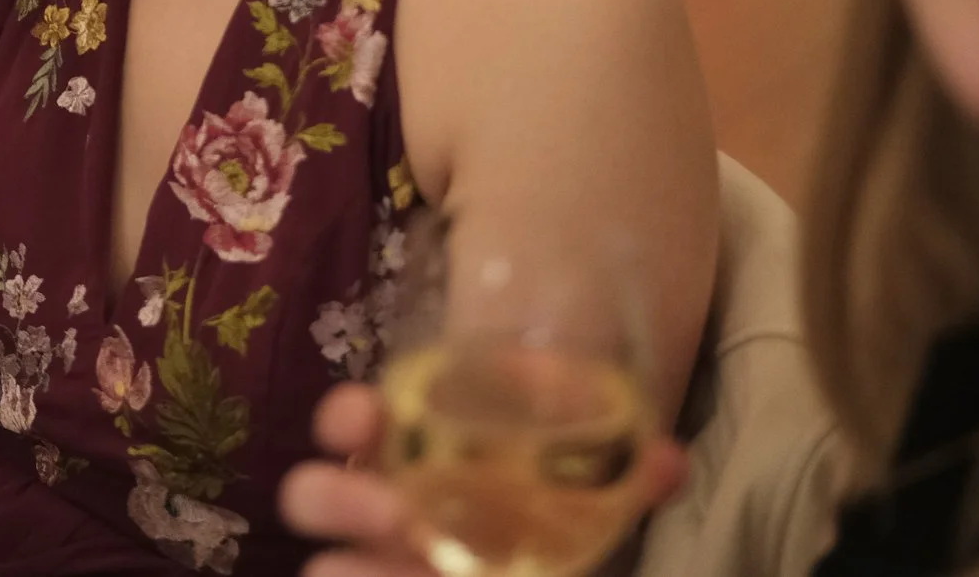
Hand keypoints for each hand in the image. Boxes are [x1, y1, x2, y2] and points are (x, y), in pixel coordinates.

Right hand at [279, 385, 689, 576]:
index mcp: (405, 463)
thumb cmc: (538, 536)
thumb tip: (667, 459)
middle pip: (310, 495)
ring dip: (339, 570)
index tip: (366, 417)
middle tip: (390, 510)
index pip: (350, 427)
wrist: (533, 571)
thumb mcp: (577, 509)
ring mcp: (371, 567)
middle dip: (333, 498)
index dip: (345, 416)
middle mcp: (372, 518)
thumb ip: (616, 485)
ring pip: (320, 569)